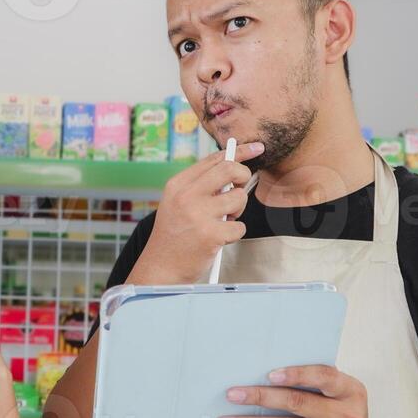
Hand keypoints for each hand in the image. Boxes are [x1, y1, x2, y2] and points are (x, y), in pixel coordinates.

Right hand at [134, 141, 264, 283]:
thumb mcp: (177, 203)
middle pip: (229, 169)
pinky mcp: (211, 235)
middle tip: (240, 188)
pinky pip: (239, 226)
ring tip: (224, 221)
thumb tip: (233, 167)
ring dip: (238, 211)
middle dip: (243, 176)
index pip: (214, 159)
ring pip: (239, 198)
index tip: (256, 148)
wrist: (160, 269)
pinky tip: (219, 239)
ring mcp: (198, 215)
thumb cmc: (174, 236)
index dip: (239, 152)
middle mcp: (186, 196)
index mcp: (178, 185)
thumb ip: (200, 185)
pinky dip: (234, 233)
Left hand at [217, 365, 380, 417]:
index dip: (296, 374)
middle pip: (297, 403)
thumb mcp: (342, 396)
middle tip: (233, 394)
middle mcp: (345, 416)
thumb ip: (316, 384)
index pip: (324, 377)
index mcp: (350, 392)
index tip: (269, 375)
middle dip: (260, 397)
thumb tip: (266, 373)